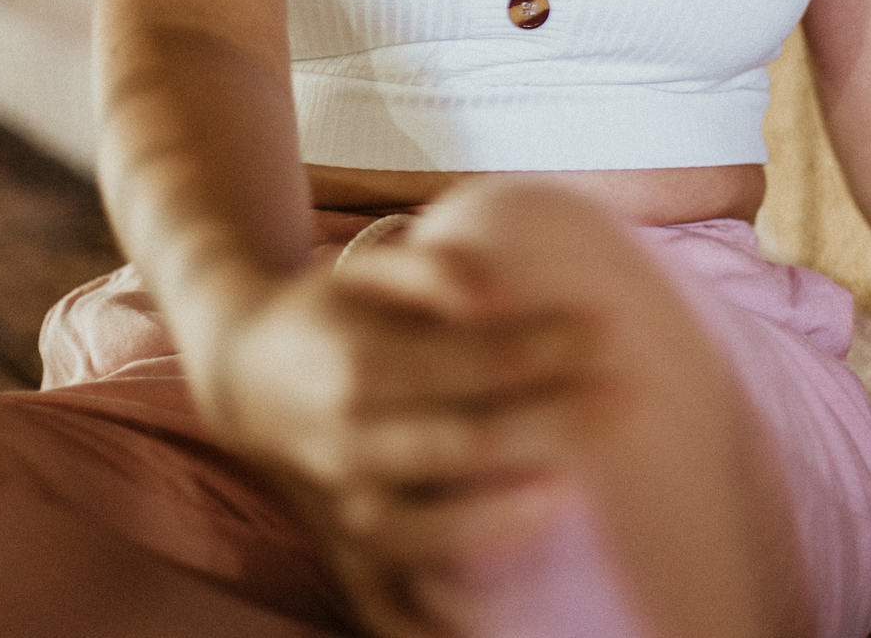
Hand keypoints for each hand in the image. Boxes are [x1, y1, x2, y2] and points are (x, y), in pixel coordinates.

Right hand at [206, 213, 615, 634]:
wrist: (243, 373)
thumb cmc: (326, 310)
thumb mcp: (367, 268)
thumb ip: (432, 269)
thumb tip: (496, 292)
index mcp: (360, 366)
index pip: (470, 362)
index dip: (543, 347)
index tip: (608, 327)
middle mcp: (350, 444)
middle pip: (464, 443)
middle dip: (552, 421)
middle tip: (627, 396)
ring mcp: (345, 508)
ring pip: (427, 530)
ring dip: (501, 516)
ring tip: (572, 490)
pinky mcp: (342, 552)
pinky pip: (383, 604)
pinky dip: (428, 623)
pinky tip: (488, 625)